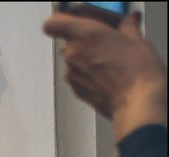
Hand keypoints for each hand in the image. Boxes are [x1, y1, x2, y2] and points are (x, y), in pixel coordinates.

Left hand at [44, 11, 167, 138]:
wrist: (137, 101)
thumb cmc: (137, 71)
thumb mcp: (136, 39)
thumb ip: (126, 26)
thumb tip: (128, 21)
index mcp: (85, 34)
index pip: (53, 23)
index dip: (60, 22)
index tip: (69, 21)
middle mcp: (73, 54)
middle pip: (68, 41)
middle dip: (84, 41)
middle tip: (105, 42)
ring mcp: (72, 74)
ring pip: (73, 60)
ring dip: (87, 59)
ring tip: (110, 61)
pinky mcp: (75, 90)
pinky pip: (77, 76)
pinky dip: (88, 74)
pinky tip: (107, 75)